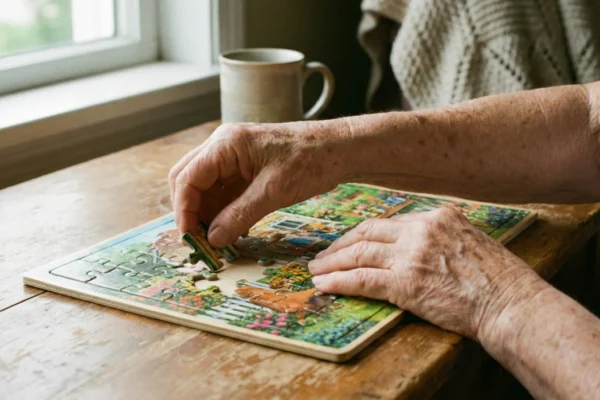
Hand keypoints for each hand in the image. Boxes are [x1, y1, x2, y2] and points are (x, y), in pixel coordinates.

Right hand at [169, 121, 342, 247]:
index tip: (190, 238)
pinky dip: (225, 211)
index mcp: (226, 144)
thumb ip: (240, 215)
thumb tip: (213, 239)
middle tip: (201, 240)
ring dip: (209, 214)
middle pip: (188, 180)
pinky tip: (236, 229)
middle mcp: (223, 147)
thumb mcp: (273, 191)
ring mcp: (233, 157)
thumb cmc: (310, 160)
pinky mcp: (245, 168)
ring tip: (220, 240)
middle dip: (192, 212)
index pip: (187, 177)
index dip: (184, 210)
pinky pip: (224, 192)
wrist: (339, 150)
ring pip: (205, 188)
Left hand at [308, 207, 544, 339]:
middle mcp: (421, 229)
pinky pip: (362, 279)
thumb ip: (440, 236)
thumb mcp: (470, 241)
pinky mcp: (405, 282)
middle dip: (340, 245)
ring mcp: (411, 254)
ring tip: (316, 271)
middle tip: (323, 255)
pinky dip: (339, 282)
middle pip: (367, 232)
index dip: (363, 234)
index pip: (388, 222)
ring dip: (332, 263)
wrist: (511, 303)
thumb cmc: (498, 279)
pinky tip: (325, 285)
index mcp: (437, 216)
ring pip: (359, 253)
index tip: (349, 242)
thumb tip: (413, 244)